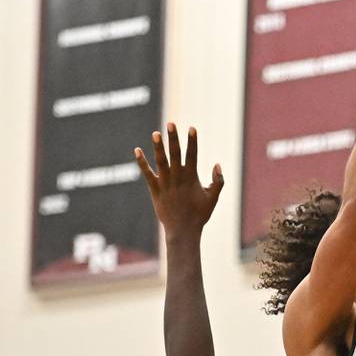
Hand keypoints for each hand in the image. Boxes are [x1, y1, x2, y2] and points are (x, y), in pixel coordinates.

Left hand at [135, 124, 224, 238]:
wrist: (182, 231)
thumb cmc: (199, 215)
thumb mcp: (213, 198)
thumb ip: (218, 181)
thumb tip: (217, 165)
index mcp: (191, 178)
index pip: (192, 155)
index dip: (192, 141)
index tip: (192, 128)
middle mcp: (177, 177)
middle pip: (175, 153)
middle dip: (173, 138)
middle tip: (170, 124)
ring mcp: (165, 183)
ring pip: (160, 161)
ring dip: (158, 147)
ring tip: (155, 133)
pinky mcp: (155, 189)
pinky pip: (147, 173)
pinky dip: (142, 162)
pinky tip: (137, 150)